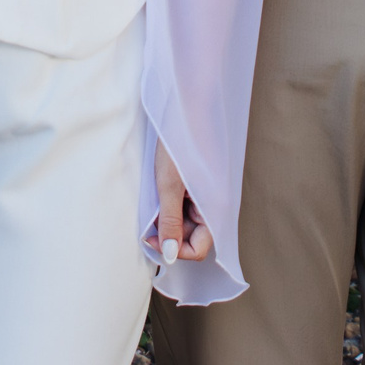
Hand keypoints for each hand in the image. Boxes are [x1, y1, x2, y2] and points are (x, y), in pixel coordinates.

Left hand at [154, 141, 213, 266]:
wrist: (187, 110)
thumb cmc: (180, 144)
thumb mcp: (169, 186)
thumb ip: (170, 222)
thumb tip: (169, 255)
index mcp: (216, 209)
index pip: (197, 249)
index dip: (173, 249)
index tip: (151, 236)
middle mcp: (215, 207)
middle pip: (192, 238)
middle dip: (169, 233)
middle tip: (149, 218)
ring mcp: (207, 197)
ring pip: (186, 224)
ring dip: (168, 219)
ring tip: (156, 199)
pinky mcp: (199, 188)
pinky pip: (185, 208)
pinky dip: (171, 206)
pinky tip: (161, 191)